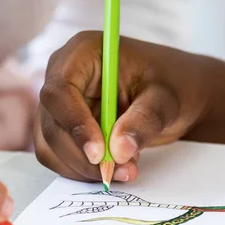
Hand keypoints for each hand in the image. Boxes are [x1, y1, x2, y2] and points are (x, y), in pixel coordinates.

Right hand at [34, 31, 207, 182]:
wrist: (175, 95)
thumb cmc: (171, 83)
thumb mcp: (166, 98)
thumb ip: (144, 120)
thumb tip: (119, 150)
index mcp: (82, 53)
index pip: (60, 91)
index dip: (75, 124)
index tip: (99, 153)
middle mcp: (62, 76)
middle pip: (51, 123)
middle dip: (81, 155)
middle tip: (119, 171)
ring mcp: (59, 104)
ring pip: (50, 145)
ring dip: (82, 168)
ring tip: (125, 169)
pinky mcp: (62, 128)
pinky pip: (57, 156)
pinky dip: (81, 171)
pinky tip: (113, 168)